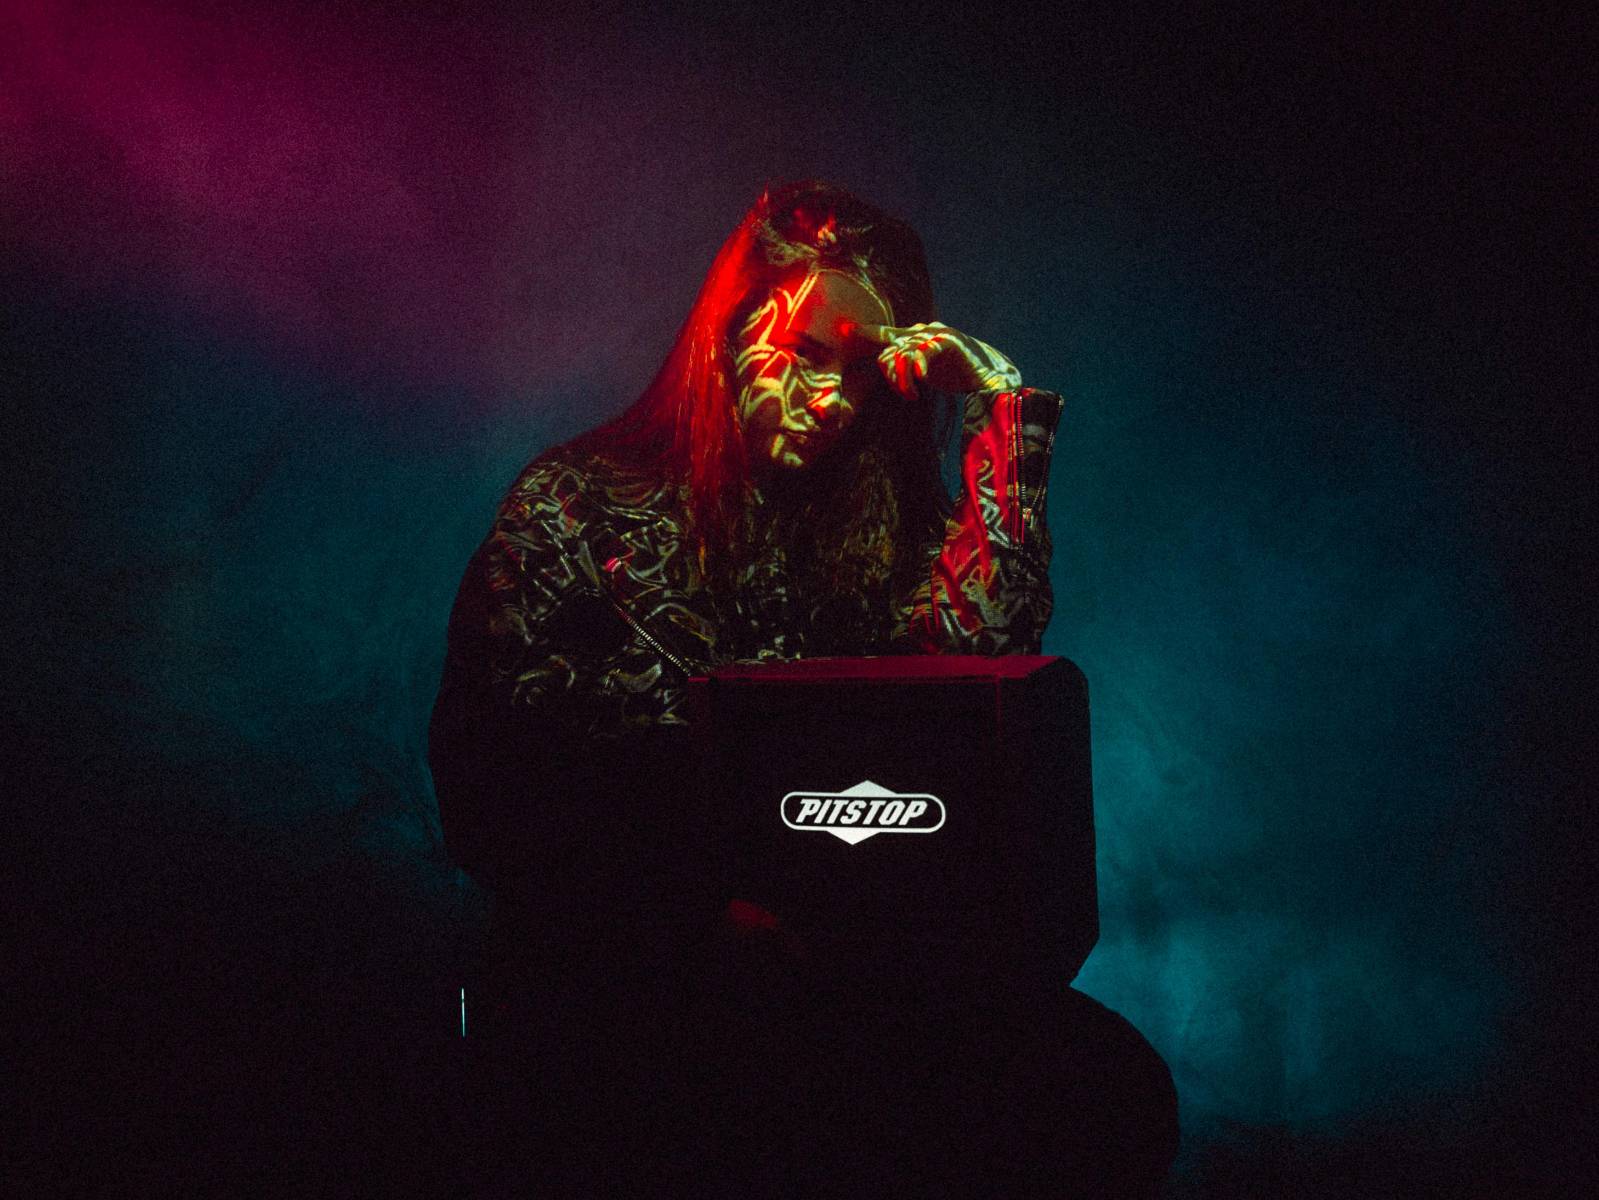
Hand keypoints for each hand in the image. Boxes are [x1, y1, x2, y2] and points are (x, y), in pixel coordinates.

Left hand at [849, 321, 1022, 398]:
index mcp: (918, 337)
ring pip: (902, 355)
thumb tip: (892, 369)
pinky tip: (921, 380)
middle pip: (889, 351)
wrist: (989, 376)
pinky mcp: (948, 341)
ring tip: (913, 394)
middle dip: (891, 377)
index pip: (888, 334)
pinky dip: (917, 369)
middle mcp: (924, 332)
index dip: (870, 333)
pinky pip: (921, 353)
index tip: (850, 331)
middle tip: (906, 394)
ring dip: (903, 380)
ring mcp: (936, 334)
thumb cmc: (957, 374)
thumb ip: (908, 365)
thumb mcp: (926, 370)